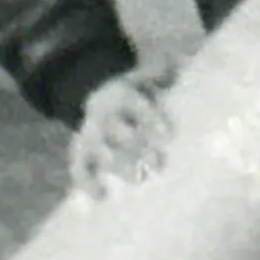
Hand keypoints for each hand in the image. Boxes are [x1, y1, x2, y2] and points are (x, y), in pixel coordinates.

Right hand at [70, 67, 175, 193]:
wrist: (100, 98)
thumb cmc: (136, 93)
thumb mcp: (147, 77)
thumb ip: (163, 73)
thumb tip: (181, 64)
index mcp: (122, 95)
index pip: (138, 106)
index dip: (152, 119)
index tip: (169, 135)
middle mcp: (105, 115)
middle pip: (119, 131)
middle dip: (137, 147)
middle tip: (158, 164)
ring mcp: (91, 134)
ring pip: (101, 150)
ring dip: (119, 166)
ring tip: (137, 180)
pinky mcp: (81, 151)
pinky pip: (78, 166)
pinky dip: (86, 181)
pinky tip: (100, 195)